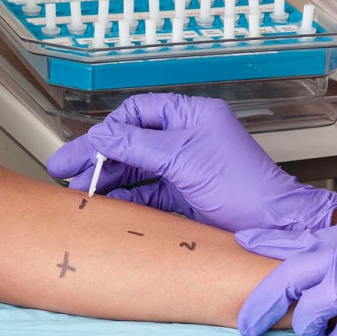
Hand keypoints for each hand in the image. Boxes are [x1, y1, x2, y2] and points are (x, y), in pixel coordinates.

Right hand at [47, 93, 336, 231]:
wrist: (269, 223)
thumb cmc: (242, 184)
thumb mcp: (183, 157)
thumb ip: (138, 144)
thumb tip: (101, 135)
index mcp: (191, 116)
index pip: (139, 112)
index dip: (108, 128)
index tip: (85, 146)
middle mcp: (186, 137)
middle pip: (132, 140)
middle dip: (100, 155)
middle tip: (67, 169)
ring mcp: (183, 166)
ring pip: (137, 167)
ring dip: (109, 178)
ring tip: (80, 191)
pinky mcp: (183, 191)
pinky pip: (147, 190)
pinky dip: (126, 196)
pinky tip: (106, 203)